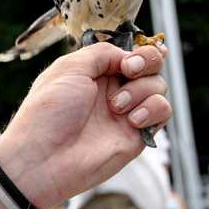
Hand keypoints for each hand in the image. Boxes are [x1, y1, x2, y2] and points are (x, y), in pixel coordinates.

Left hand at [0, 43, 170, 208]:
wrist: (46, 157)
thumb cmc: (49, 112)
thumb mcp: (69, 68)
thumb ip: (102, 53)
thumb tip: (128, 56)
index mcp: (94, 72)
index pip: (129, 52)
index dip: (137, 50)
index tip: (128, 60)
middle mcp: (112, 89)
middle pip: (151, 64)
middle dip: (147, 62)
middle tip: (129, 71)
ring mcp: (126, 112)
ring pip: (158, 86)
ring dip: (140, 90)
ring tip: (115, 107)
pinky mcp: (137, 134)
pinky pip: (162, 112)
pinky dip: (152, 110)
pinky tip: (131, 121)